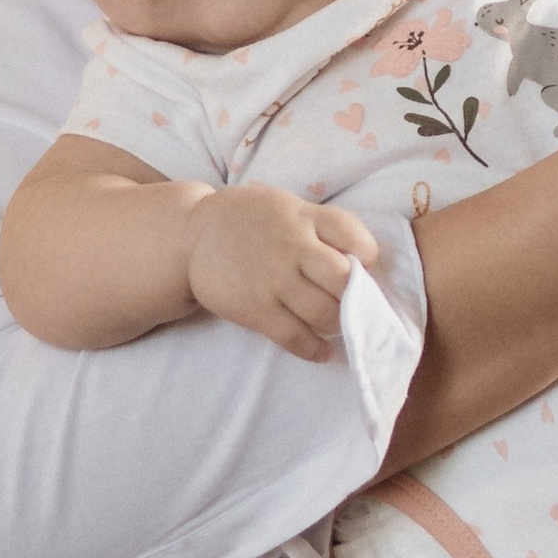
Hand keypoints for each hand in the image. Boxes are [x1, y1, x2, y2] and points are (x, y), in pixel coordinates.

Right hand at [185, 186, 380, 360]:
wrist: (190, 238)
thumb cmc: (249, 222)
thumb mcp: (285, 207)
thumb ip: (319, 227)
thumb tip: (360, 261)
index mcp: (302, 217)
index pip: (352, 234)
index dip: (367, 254)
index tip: (363, 266)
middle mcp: (291, 247)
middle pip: (344, 279)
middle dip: (357, 296)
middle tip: (353, 303)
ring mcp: (272, 280)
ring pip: (324, 313)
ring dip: (339, 324)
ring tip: (336, 325)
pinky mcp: (254, 309)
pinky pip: (295, 337)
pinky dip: (315, 349)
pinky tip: (323, 350)